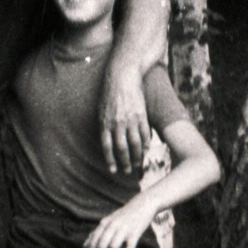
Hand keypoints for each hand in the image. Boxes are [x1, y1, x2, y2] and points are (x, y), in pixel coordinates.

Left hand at [84, 198, 156, 247]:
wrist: (144, 204)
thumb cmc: (124, 216)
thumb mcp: (108, 221)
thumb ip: (96, 233)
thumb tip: (84, 246)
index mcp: (104, 224)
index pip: (93, 242)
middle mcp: (112, 226)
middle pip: (101, 246)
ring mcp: (124, 229)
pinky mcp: (135, 233)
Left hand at [98, 58, 149, 174]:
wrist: (122, 77)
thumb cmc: (110, 94)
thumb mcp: (101, 111)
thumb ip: (105, 127)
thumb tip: (108, 143)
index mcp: (105, 123)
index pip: (107, 147)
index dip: (110, 160)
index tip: (114, 170)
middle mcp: (117, 123)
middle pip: (122, 148)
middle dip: (125, 162)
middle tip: (128, 171)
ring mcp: (130, 119)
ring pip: (135, 143)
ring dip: (136, 157)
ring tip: (137, 165)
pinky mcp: (141, 115)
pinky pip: (145, 133)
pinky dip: (146, 144)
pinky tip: (145, 151)